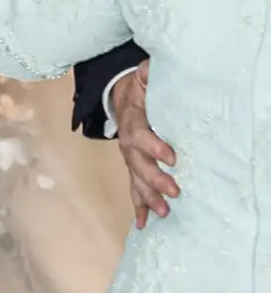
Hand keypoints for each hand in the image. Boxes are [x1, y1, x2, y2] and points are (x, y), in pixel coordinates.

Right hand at [111, 62, 177, 227]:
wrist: (119, 100)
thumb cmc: (137, 92)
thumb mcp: (141, 80)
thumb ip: (146, 75)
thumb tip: (148, 68)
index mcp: (132, 123)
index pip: (140, 136)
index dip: (154, 147)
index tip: (172, 157)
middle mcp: (128, 145)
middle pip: (138, 165)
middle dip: (154, 180)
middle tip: (173, 192)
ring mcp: (129, 159)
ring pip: (136, 180)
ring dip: (148, 198)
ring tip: (162, 213)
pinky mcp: (133, 168)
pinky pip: (134, 188)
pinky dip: (138, 206)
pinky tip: (142, 223)